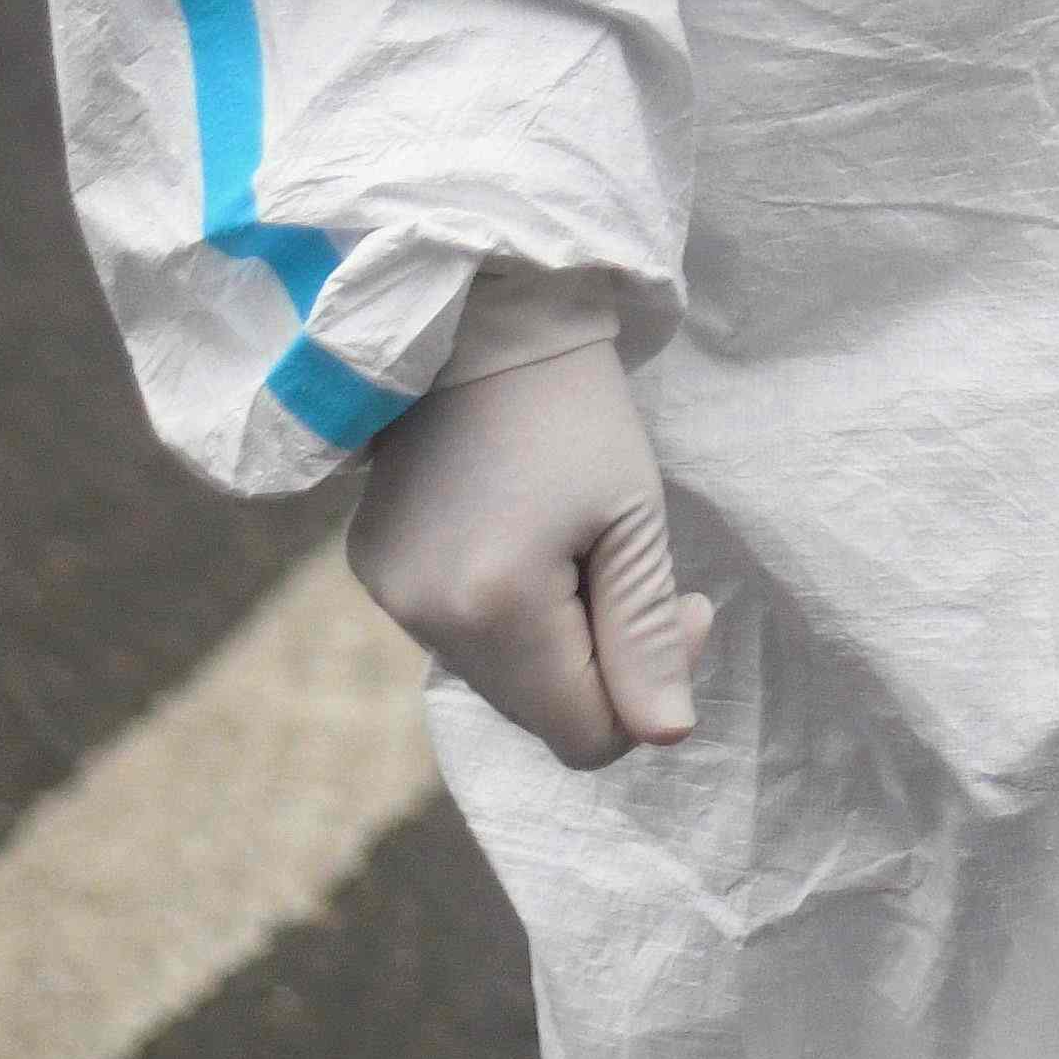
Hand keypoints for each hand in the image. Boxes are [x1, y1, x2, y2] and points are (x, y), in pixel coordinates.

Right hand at [348, 330, 714, 768]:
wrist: (479, 321)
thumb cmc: (574, 407)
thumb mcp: (634, 516)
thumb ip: (645, 636)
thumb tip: (666, 736)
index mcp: (495, 608)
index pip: (584, 737)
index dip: (649, 691)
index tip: (684, 606)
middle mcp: (427, 618)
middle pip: (540, 712)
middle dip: (601, 661)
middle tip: (630, 563)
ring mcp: (390, 598)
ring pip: (501, 679)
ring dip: (552, 636)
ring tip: (568, 536)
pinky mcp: (373, 572)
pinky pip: (459, 635)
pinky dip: (503, 610)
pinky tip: (518, 530)